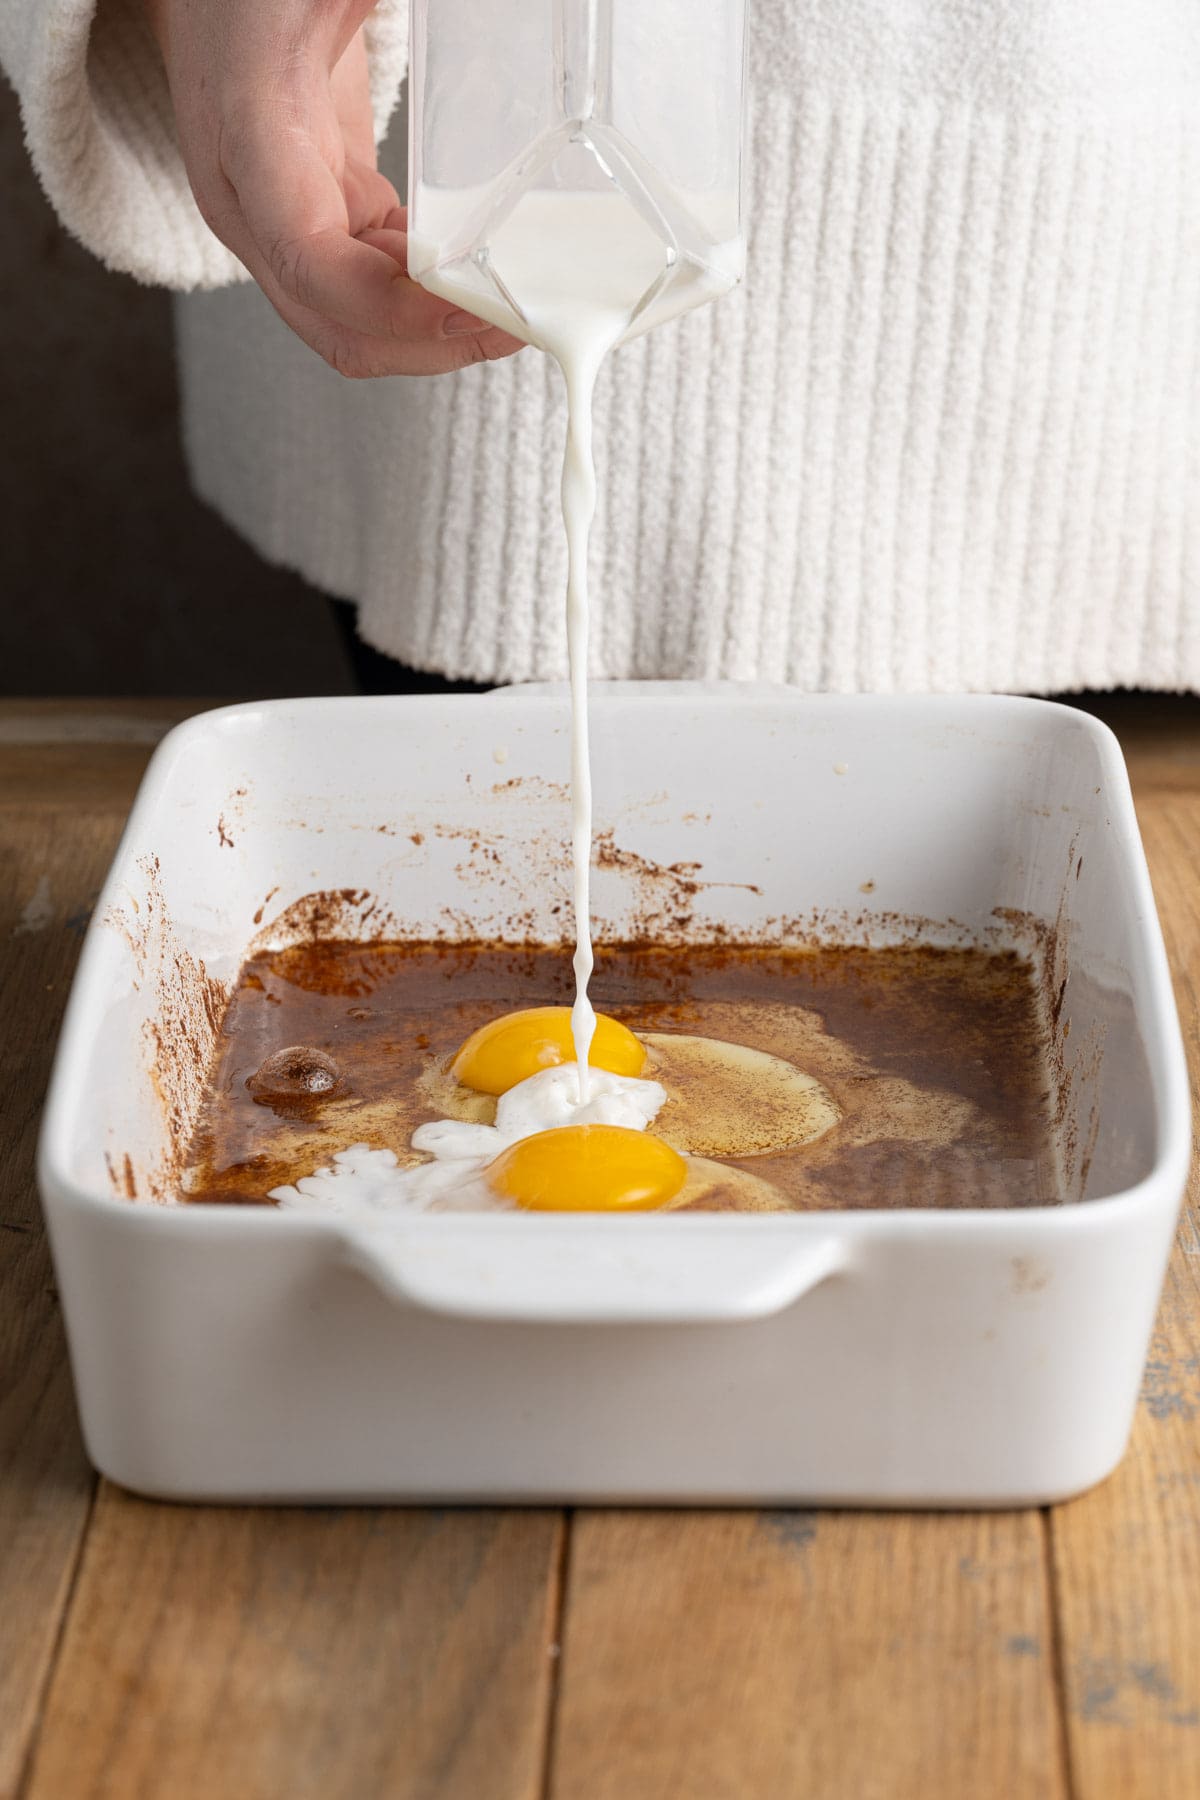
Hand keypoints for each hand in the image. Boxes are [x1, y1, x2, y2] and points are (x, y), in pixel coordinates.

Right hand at [144, 0, 524, 376]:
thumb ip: (372, 4)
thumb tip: (477, 26)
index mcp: (249, 140)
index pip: (311, 263)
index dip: (393, 307)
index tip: (470, 307)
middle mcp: (253, 206)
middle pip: (338, 325)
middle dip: (431, 343)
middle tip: (515, 323)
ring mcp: (281, 223)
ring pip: (357, 324)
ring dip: (436, 332)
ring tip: (510, 308)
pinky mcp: (319, 219)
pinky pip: (373, 291)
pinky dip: (428, 301)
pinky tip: (476, 280)